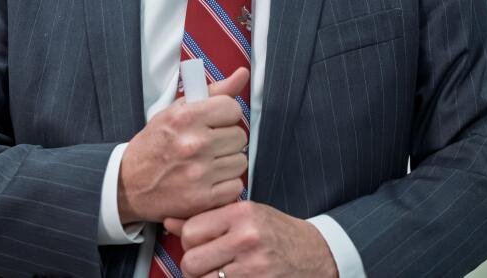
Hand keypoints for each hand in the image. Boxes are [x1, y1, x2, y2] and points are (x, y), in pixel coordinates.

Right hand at [117, 68, 249, 222]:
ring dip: (228, 163)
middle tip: (207, 145)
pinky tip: (208, 181)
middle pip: (240, 136)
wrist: (127, 184)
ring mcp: (198, 174)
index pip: (233, 109)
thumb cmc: (155, 144)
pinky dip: (226, 185)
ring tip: (207, 163)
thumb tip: (243, 74)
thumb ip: (213, 92)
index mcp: (186, 118)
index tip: (213, 123)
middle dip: (227, 140)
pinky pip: (236, 186)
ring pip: (241, 162)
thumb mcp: (176, 111)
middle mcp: (193, 144)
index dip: (225, 116)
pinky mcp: (202, 199)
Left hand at [165, 201, 338, 277]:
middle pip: (191, 261)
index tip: (199, 243)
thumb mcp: (247, 215)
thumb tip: (170, 221)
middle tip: (208, 263)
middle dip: (194, 266)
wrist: (315, 254)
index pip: (190, 231)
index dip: (190, 241)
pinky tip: (232, 277)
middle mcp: (247, 238)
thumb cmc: (278, 233)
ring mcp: (252, 266)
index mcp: (242, 214)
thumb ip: (208, 218)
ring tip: (221, 272)